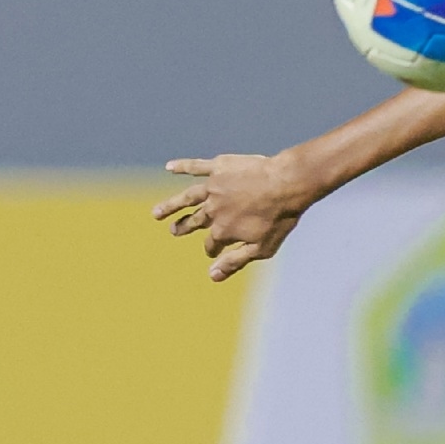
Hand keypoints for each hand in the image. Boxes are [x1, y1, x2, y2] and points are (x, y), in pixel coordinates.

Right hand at [153, 153, 312, 281]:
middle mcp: (213, 209)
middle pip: (195, 221)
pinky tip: (170, 167)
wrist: (287, 184)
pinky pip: (196, 166)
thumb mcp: (261, 248)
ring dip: (171, 205)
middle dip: (184, 227)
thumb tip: (212, 276)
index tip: (212, 252)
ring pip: (187, 197)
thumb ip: (235, 261)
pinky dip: (182, 166)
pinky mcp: (218, 167)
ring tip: (157, 212)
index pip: (211, 244)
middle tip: (173, 231)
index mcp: (223, 230)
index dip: (211, 249)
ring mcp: (213, 187)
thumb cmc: (279, 218)